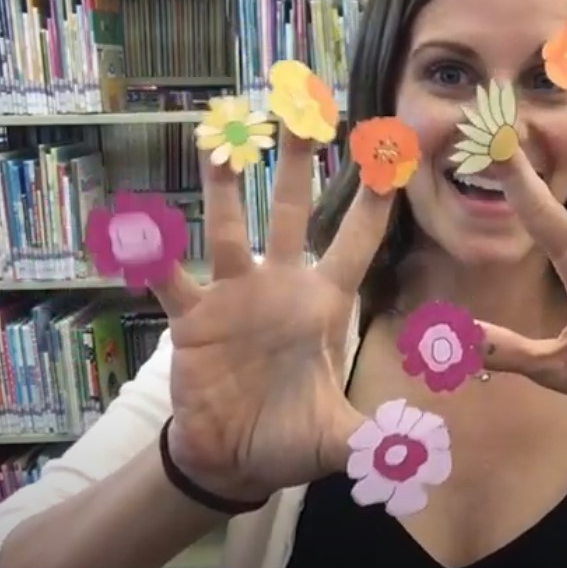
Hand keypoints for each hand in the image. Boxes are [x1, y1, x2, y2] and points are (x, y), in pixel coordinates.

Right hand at [151, 131, 386, 502]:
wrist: (235, 460)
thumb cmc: (292, 438)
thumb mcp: (342, 439)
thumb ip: (380, 436)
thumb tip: (427, 447)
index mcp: (324, 304)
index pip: (357, 242)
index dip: (373, 201)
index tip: (388, 152)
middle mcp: (280, 286)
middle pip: (293, 212)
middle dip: (297, 163)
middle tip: (302, 107)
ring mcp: (234, 297)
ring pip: (229, 229)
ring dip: (224, 188)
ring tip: (219, 140)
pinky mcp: (192, 319)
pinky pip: (171, 282)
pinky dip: (154, 259)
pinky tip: (140, 230)